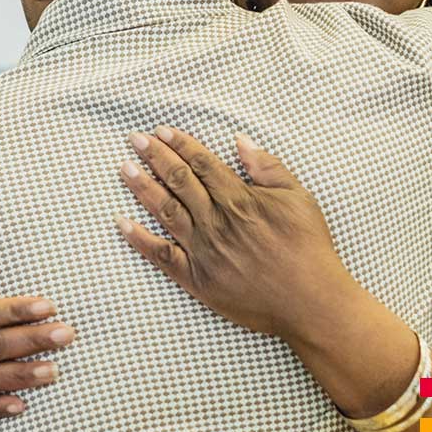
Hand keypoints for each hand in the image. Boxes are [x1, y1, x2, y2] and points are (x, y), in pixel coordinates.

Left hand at [116, 126, 358, 341]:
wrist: (310, 301)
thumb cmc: (309, 247)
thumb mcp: (299, 198)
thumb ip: (268, 168)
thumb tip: (240, 142)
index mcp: (239, 199)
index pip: (202, 164)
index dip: (180, 144)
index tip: (161, 130)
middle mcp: (216, 222)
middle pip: (178, 181)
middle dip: (155, 156)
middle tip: (135, 139)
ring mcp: (204, 251)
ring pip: (165, 212)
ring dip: (142, 188)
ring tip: (124, 169)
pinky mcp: (198, 280)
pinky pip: (162, 256)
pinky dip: (139, 240)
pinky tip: (122, 224)